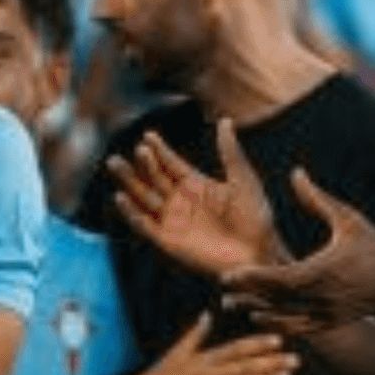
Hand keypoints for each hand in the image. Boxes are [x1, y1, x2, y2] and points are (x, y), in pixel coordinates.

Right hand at [111, 120, 285, 275]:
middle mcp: (181, 202)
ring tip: (115, 163)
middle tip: (133, 149)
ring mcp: (173, 221)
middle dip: (141, 164)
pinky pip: (144, 226)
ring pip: (144, 198)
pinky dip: (131, 213)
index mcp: (197, 185)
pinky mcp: (168, 242)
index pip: (171, 164)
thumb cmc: (256, 219)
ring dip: (130, 182)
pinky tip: (121, 197)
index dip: (160, 150)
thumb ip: (229, 152)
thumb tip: (225, 120)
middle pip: (153, 178)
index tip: (148, 135)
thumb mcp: (243, 180)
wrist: (259, 254)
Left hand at [221, 169, 374, 335]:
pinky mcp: (333, 322)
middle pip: (276, 301)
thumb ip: (317, 199)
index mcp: (324, 271)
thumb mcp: (348, 218)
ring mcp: (328, 313)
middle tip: (221, 293)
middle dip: (247, 296)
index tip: (228, 275)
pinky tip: (260, 318)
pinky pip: (300, 328)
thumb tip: (295, 173)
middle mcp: (323, 297)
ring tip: (232, 306)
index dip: (251, 278)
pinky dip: (278, 325)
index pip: (278, 278)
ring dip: (258, 312)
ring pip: (285, 318)